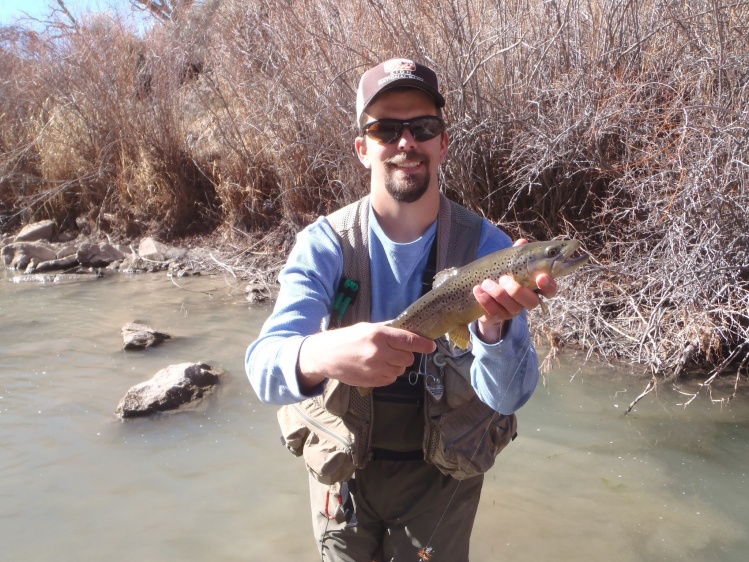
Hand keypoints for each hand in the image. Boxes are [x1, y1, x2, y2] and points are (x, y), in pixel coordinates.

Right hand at [297, 322, 435, 390]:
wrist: (325, 356)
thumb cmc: (346, 339)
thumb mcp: (366, 328)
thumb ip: (387, 330)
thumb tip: (408, 332)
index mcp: (378, 335)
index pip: (408, 340)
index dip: (422, 344)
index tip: (431, 346)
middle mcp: (379, 352)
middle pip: (408, 358)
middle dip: (406, 355)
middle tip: (396, 351)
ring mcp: (375, 369)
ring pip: (400, 370)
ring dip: (397, 365)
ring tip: (384, 359)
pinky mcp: (372, 381)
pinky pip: (391, 379)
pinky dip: (389, 374)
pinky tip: (378, 367)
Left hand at [472, 239, 557, 343]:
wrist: (484, 294)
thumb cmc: (503, 273)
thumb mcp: (510, 262)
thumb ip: (517, 253)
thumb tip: (522, 242)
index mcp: (535, 287)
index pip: (550, 290)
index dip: (549, 285)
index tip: (541, 277)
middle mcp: (527, 301)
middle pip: (532, 302)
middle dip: (517, 290)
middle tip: (504, 278)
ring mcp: (513, 310)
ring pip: (512, 308)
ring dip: (498, 294)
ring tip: (486, 282)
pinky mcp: (498, 316)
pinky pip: (494, 312)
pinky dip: (485, 300)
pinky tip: (478, 289)